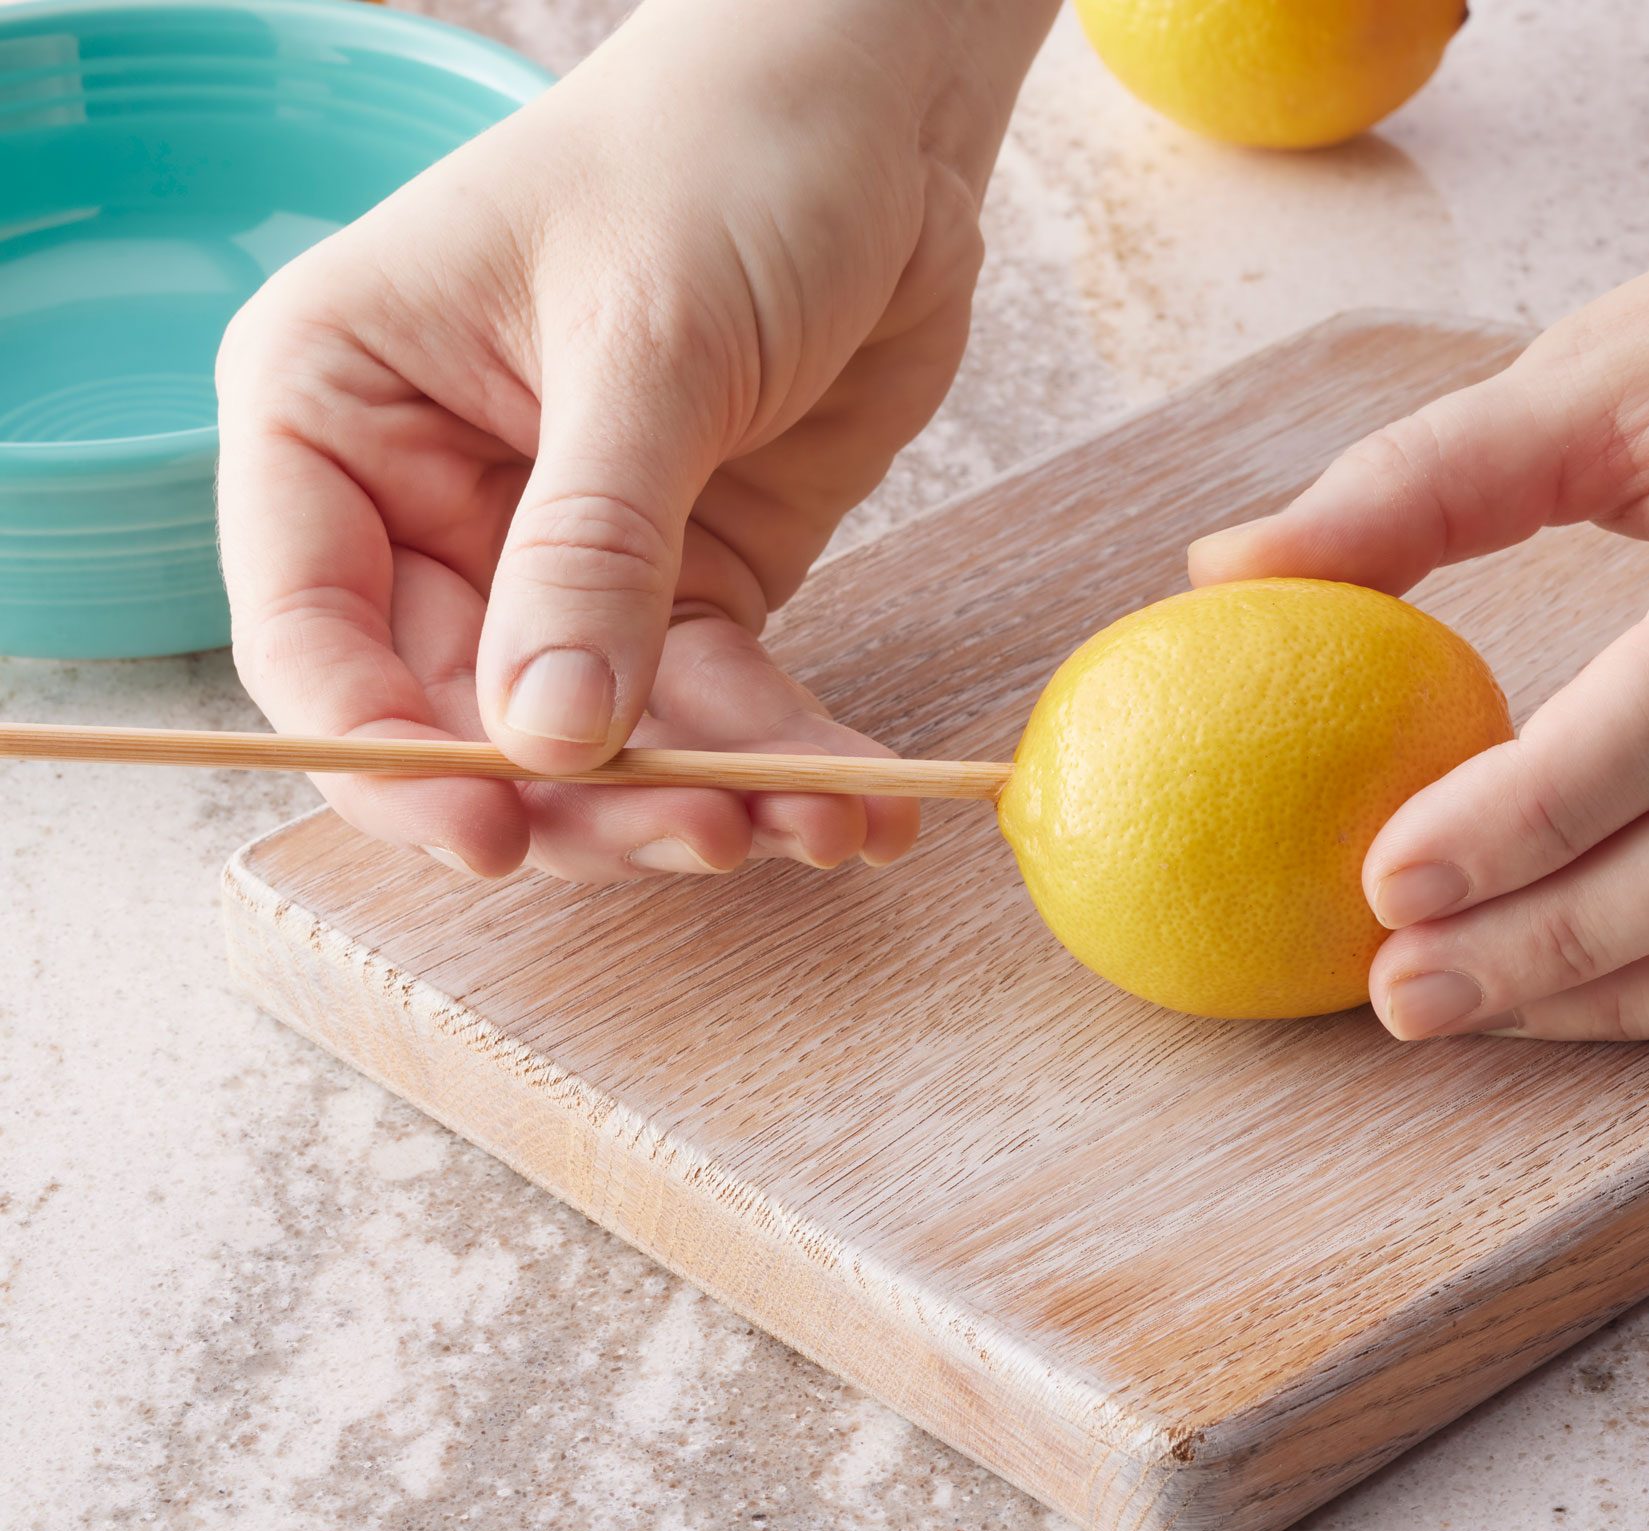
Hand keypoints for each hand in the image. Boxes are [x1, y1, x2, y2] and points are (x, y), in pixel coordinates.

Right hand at [217, 0, 1046, 879]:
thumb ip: (592, 544)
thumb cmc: (721, 159)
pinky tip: (862, 807)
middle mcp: (429, 503)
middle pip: (466, 720)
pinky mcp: (689, 582)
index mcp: (336, 414)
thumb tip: (550, 738)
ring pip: (598, 739)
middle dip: (588, 799)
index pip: (312, 635)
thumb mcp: (645, 343)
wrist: (877, 119)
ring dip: (706, 798)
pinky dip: (785, 759)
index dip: (390, 760)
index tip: (497, 834)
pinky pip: (716, 706)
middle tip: (709, 833)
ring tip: (824, 822)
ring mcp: (563, 556)